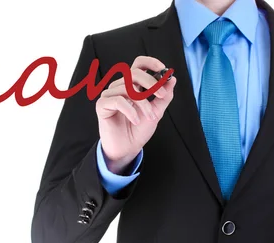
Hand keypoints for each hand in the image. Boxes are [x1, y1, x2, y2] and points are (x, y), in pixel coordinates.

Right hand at [96, 56, 176, 173]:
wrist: (127, 149)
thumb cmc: (138, 130)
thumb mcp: (156, 111)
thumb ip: (163, 96)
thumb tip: (172, 79)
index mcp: (132, 85)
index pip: (139, 64)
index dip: (151, 62)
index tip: (163, 69)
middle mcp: (120, 86)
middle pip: (134, 72)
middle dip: (151, 82)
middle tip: (162, 95)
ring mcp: (110, 95)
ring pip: (128, 89)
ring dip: (144, 104)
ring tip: (150, 117)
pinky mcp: (102, 105)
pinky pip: (118, 101)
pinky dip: (130, 111)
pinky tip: (135, 120)